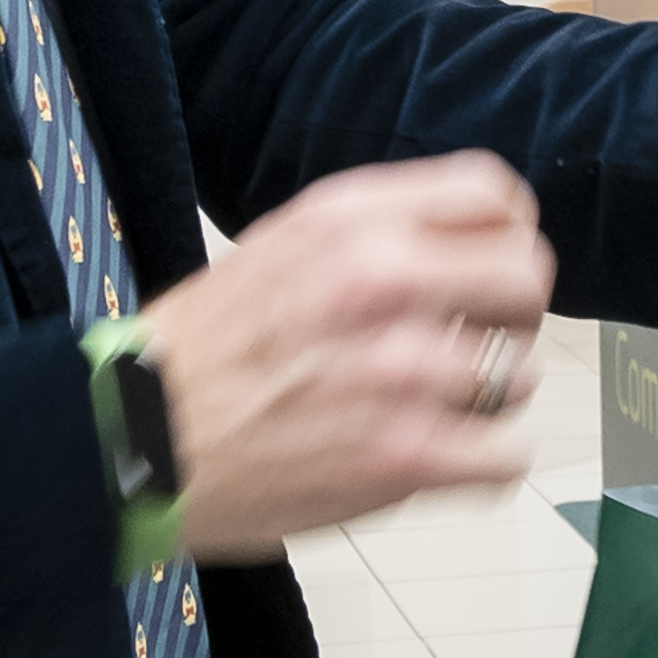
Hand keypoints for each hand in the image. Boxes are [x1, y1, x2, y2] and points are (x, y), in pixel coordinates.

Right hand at [140, 155, 557, 557]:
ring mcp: (404, 370)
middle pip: (529, 276)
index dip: (504, 237)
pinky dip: (481, 462)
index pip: (495, 195)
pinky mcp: (409, 455)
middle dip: (511, 314)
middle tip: (473, 342)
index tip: (486, 271)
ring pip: (522, 372)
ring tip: (425, 407)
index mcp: (352, 221)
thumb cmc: (199, 353)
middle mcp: (386, 282)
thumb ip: (374, 235)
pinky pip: (507, 452)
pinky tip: (436, 457)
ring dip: (486, 397)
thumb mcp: (280, 246)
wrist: (128, 441)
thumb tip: (464, 244)